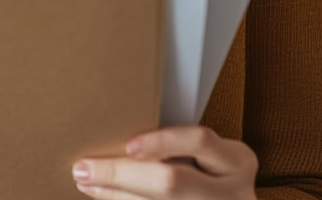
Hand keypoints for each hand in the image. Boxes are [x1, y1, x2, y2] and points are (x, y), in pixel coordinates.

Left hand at [71, 126, 257, 199]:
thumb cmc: (217, 174)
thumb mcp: (215, 156)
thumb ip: (182, 144)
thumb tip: (120, 129)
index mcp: (237, 162)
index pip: (200, 141)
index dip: (162, 141)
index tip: (128, 144)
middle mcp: (232, 193)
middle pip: (172, 181)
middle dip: (121, 174)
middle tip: (84, 168)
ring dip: (115, 194)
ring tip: (87, 183)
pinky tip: (106, 196)